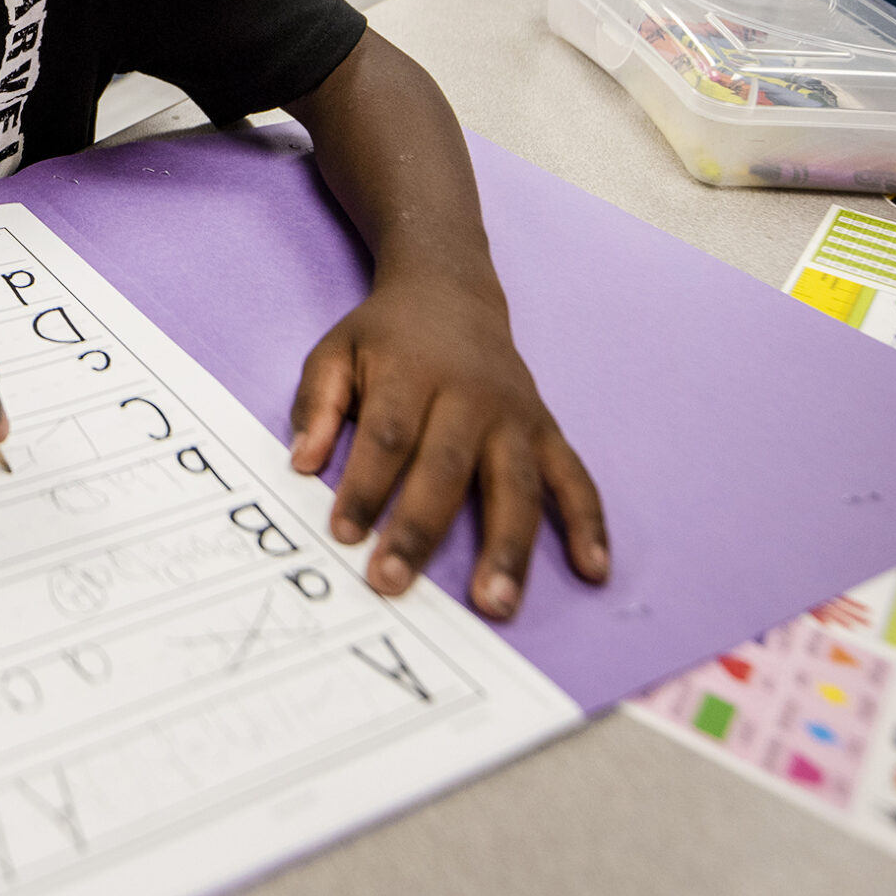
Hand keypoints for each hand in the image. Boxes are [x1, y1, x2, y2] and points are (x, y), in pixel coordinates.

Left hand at [287, 273, 607, 619]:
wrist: (452, 292)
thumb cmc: (385, 336)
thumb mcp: (335, 351)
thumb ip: (316, 403)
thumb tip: (302, 462)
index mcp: (412, 373)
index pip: (387, 436)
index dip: (366, 486)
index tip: (343, 534)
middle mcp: (471, 396)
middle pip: (446, 468)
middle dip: (419, 530)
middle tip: (393, 583)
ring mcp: (516, 416)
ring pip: (516, 485)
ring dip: (508, 547)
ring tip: (496, 604)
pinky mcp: (547, 430)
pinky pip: (574, 479)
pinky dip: (589, 525)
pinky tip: (593, 571)